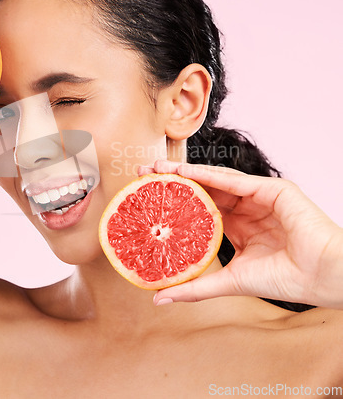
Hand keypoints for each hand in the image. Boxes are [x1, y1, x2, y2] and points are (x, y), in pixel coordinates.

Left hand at [139, 160, 342, 308]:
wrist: (323, 278)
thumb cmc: (285, 279)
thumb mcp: (230, 280)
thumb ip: (196, 287)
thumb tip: (160, 297)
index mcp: (237, 226)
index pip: (199, 208)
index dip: (173, 201)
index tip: (145, 198)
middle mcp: (246, 207)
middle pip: (203, 189)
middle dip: (172, 181)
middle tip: (142, 174)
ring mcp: (259, 196)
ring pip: (215, 180)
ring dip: (185, 172)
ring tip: (156, 168)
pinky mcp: (272, 189)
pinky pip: (234, 180)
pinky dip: (209, 175)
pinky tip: (185, 172)